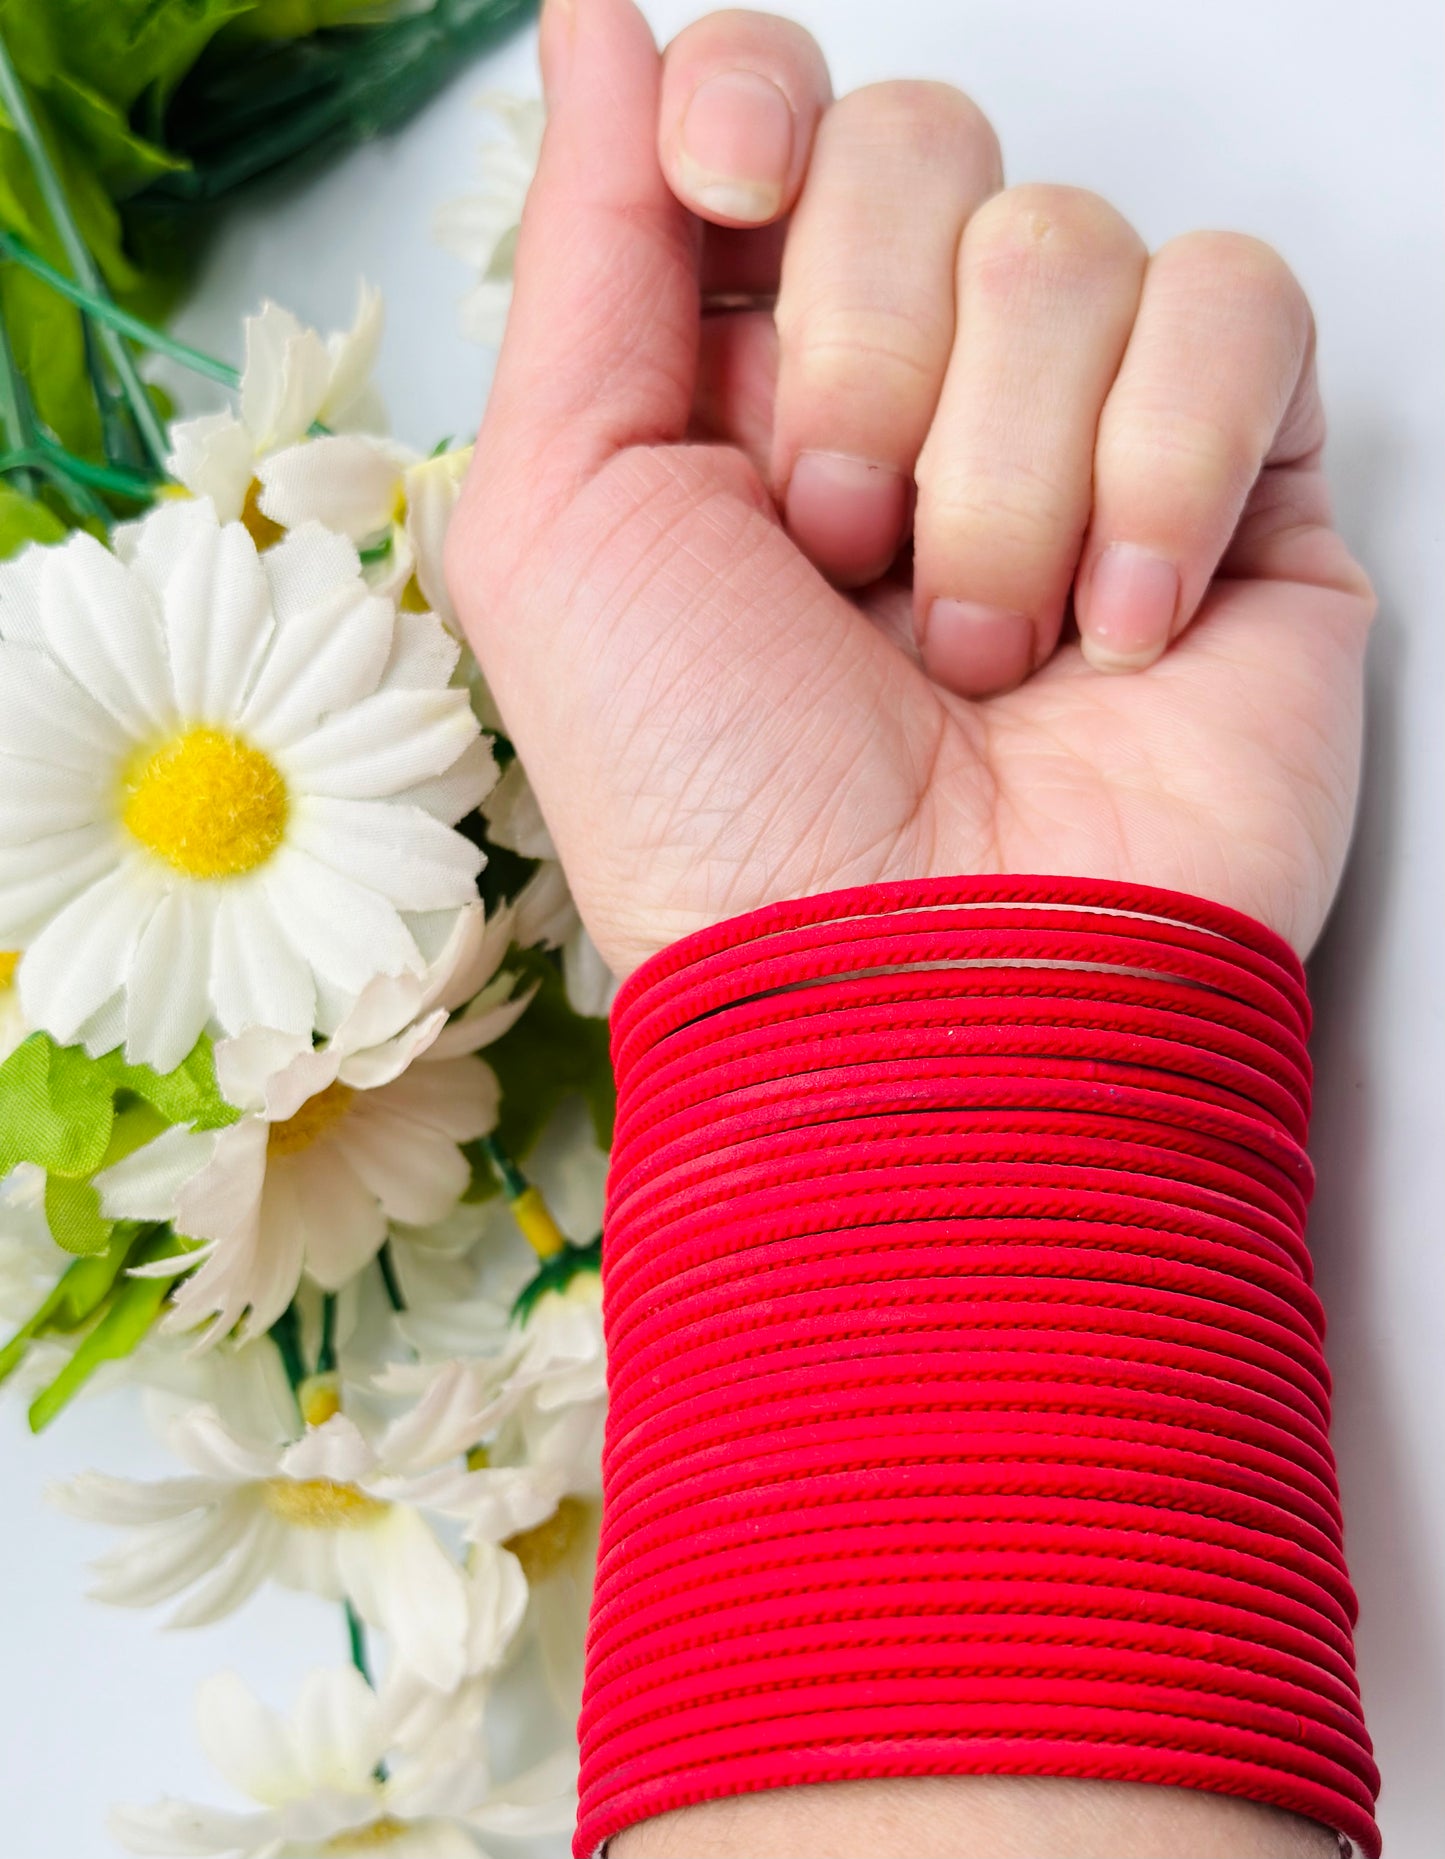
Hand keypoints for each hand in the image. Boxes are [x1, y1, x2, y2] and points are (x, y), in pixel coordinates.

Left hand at [448, 0, 1373, 972]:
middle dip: (860, 360)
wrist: (928, 995)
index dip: (758, 108)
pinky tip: (1112, 633)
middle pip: (918, 146)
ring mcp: (1078, 434)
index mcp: (737, 387)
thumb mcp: (562, 525)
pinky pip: (1235, 313)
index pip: (774, 112)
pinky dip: (1158, 476)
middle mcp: (908, 390)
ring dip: (996, 472)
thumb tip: (592, 22)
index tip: (733, 187)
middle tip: (840, 550)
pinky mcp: (1235, 488)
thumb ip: (586, 256)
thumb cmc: (719, 810)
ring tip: (969, 646)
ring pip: (1070, 239)